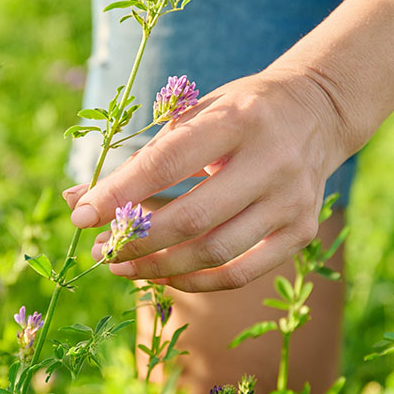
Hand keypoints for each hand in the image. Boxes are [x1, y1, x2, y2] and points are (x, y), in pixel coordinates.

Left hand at [63, 70, 345, 291]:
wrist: (317, 112)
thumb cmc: (238, 113)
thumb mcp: (193, 116)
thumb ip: (139, 159)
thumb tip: (77, 199)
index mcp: (238, 120)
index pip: (166, 164)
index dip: (119, 194)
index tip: (81, 216)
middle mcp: (272, 162)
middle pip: (191, 218)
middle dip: (134, 241)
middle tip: (99, 249)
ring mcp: (292, 202)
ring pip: (213, 253)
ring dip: (157, 267)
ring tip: (120, 266)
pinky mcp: (302, 232)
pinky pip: (240, 273)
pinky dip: (195, 282)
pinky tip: (162, 277)